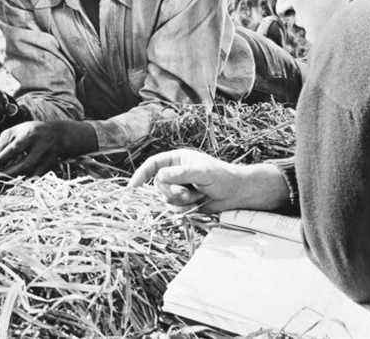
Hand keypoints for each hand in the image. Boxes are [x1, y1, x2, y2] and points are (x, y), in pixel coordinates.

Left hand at [0, 120, 96, 175]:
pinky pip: (35, 178)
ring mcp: (47, 159)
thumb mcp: (17, 131)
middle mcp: (41, 147)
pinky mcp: (49, 167)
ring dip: (13, 180)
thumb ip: (2, 144)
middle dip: (6, 173)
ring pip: (30, 174)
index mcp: (31, 134)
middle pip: (24, 164)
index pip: (15, 148)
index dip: (1, 158)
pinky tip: (10, 185)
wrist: (59, 135)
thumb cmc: (32, 131)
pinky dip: (22, 182)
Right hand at [128, 149, 288, 212]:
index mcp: (177, 159)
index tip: (133, 187)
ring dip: (181, 201)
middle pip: (158, 185)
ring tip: (197, 197)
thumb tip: (159, 177)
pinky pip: (174, 209)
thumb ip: (180, 173)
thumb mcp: (201, 172)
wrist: (236, 193)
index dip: (141, 174)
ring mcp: (179, 188)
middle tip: (187, 193)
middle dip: (172, 192)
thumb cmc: (222, 177)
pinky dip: (184, 210)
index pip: (153, 165)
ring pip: (165, 199)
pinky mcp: (184, 202)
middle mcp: (175, 173)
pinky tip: (197, 205)